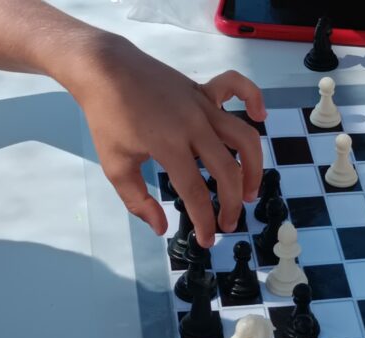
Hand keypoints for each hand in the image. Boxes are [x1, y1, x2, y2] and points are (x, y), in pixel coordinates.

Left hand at [69, 38, 265, 247]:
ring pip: (244, 136)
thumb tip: (161, 228)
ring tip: (251, 188)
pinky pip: (237, 87)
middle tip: (228, 222)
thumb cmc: (107, 117)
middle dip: (232, 203)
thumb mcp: (115, 165)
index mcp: (169, 145)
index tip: (207, 241)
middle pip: (227, 170)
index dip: (204, 221)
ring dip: (254, 166)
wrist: (104, 69)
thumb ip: (138, 200)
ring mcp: (201, 105)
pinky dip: (254, 98)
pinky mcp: (202, 90)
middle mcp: (193, 125)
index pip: (195, 191)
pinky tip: (259, 117)